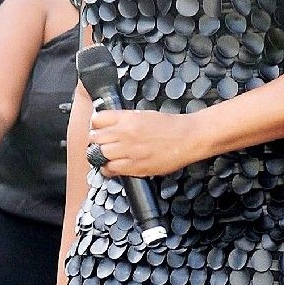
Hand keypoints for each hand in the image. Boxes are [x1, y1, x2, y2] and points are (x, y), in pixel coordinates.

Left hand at [87, 108, 201, 177]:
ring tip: (106, 156)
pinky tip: (112, 166)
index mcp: (127, 118)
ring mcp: (129, 152)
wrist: (188, 138)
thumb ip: (124, 120)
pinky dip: (108, 169)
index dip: (95, 125)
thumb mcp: (144, 115)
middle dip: (96, 141)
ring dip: (101, 155)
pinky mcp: (136, 167)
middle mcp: (125, 134)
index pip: (97, 119)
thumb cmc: (169, 126)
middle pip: (95, 138)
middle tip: (99, 143)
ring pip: (101, 155)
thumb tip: (109, 126)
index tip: (97, 129)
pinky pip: (112, 170)